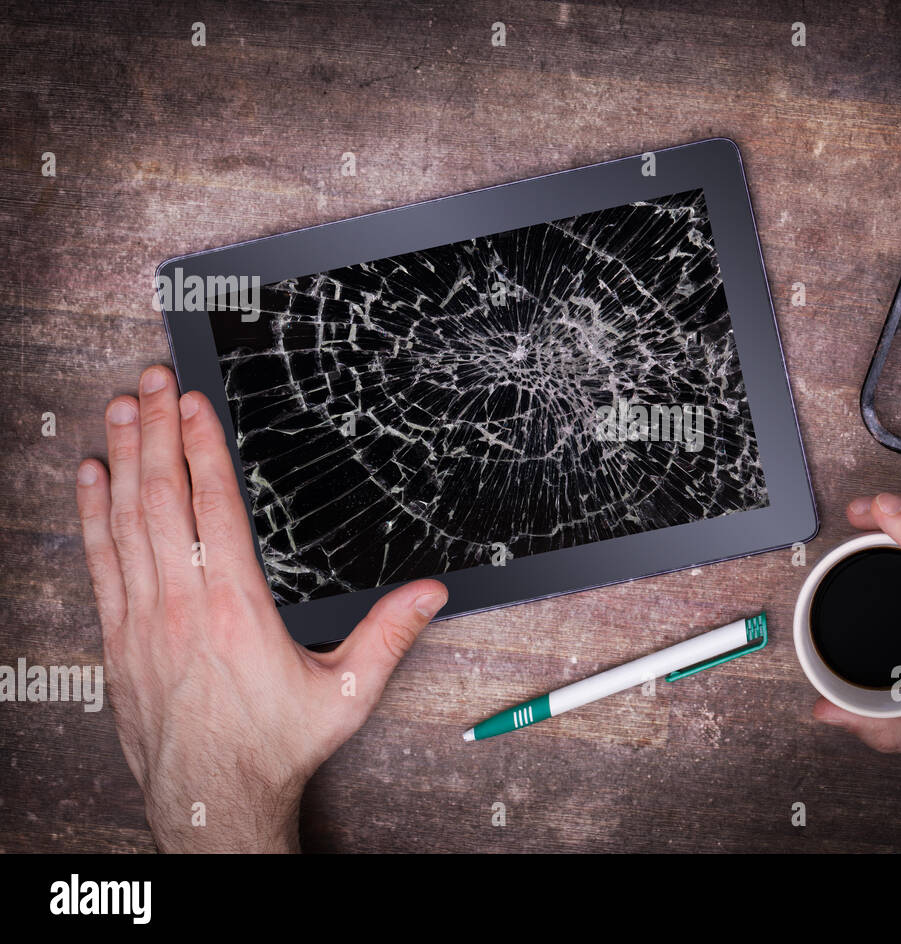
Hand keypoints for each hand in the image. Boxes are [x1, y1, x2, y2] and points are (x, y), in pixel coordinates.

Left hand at [76, 365, 446, 851]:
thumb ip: (389, 635)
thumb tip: (430, 592)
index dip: (201, 446)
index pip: (213, 507)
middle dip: (156, 431)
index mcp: (236, 609)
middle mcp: (180, 606)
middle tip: (152, 381)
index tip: (194, 402)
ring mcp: (141, 621)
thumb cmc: (274, 748)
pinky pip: (101, 562)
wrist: (212, 800)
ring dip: (123, 459)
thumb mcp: (347, 693)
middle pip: (162, 498)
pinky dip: (93, 514)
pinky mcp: (118, 640)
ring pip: (126, 521)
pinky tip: (92, 478)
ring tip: (122, 408)